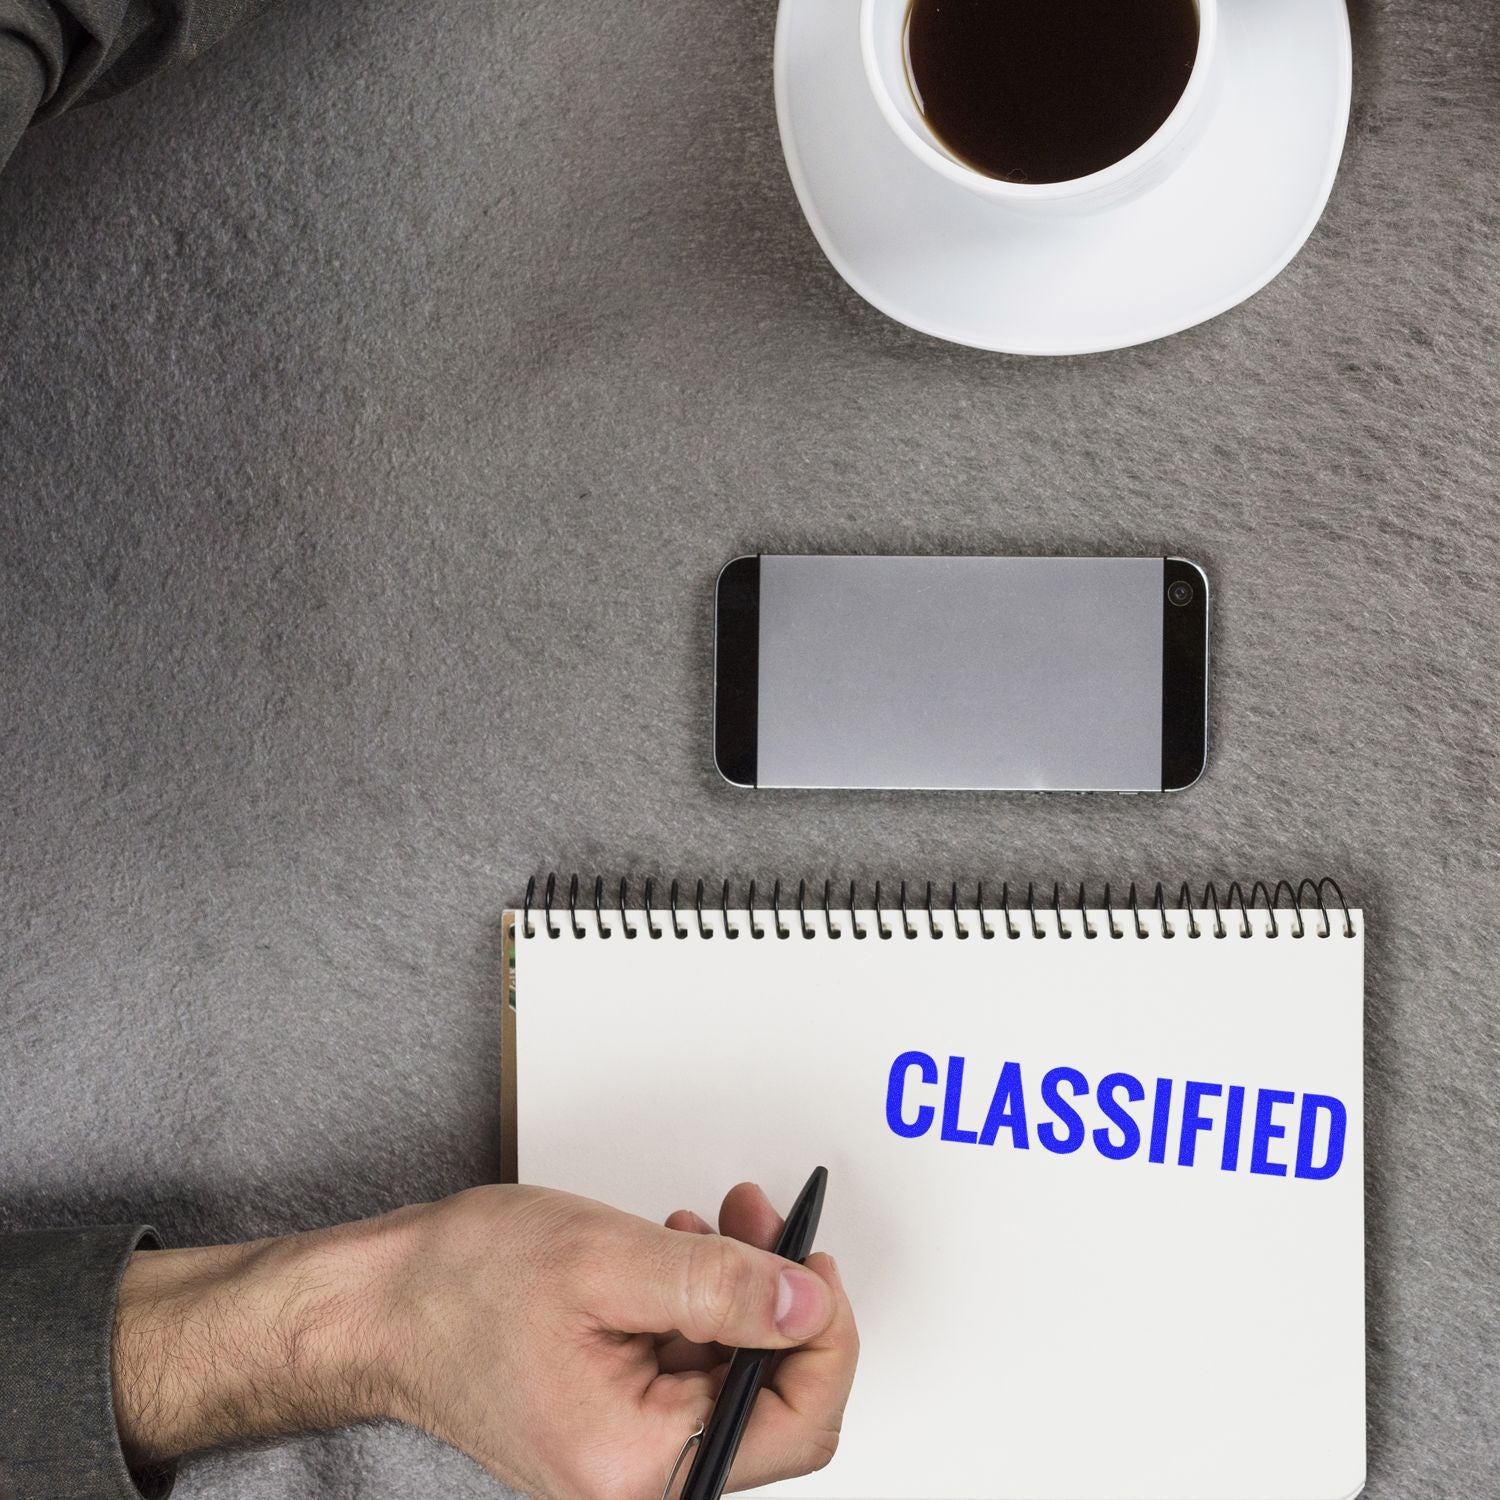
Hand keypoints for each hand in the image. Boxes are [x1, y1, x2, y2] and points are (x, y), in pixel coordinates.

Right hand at [113, 1183, 857, 1499]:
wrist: (380, 1306)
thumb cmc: (460, 1287)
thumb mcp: (606, 1259)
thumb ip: (721, 1285)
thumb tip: (809, 1301)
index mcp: (638, 1465)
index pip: (798, 1423)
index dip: (827, 1333)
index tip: (814, 1260)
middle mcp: (636, 1484)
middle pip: (771, 1402)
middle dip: (781, 1302)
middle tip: (767, 1224)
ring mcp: (626, 1461)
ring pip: (734, 1379)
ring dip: (740, 1293)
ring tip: (719, 1224)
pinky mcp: (616, 1428)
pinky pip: (691, 1372)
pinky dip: (700, 1307)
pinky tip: (682, 1253)